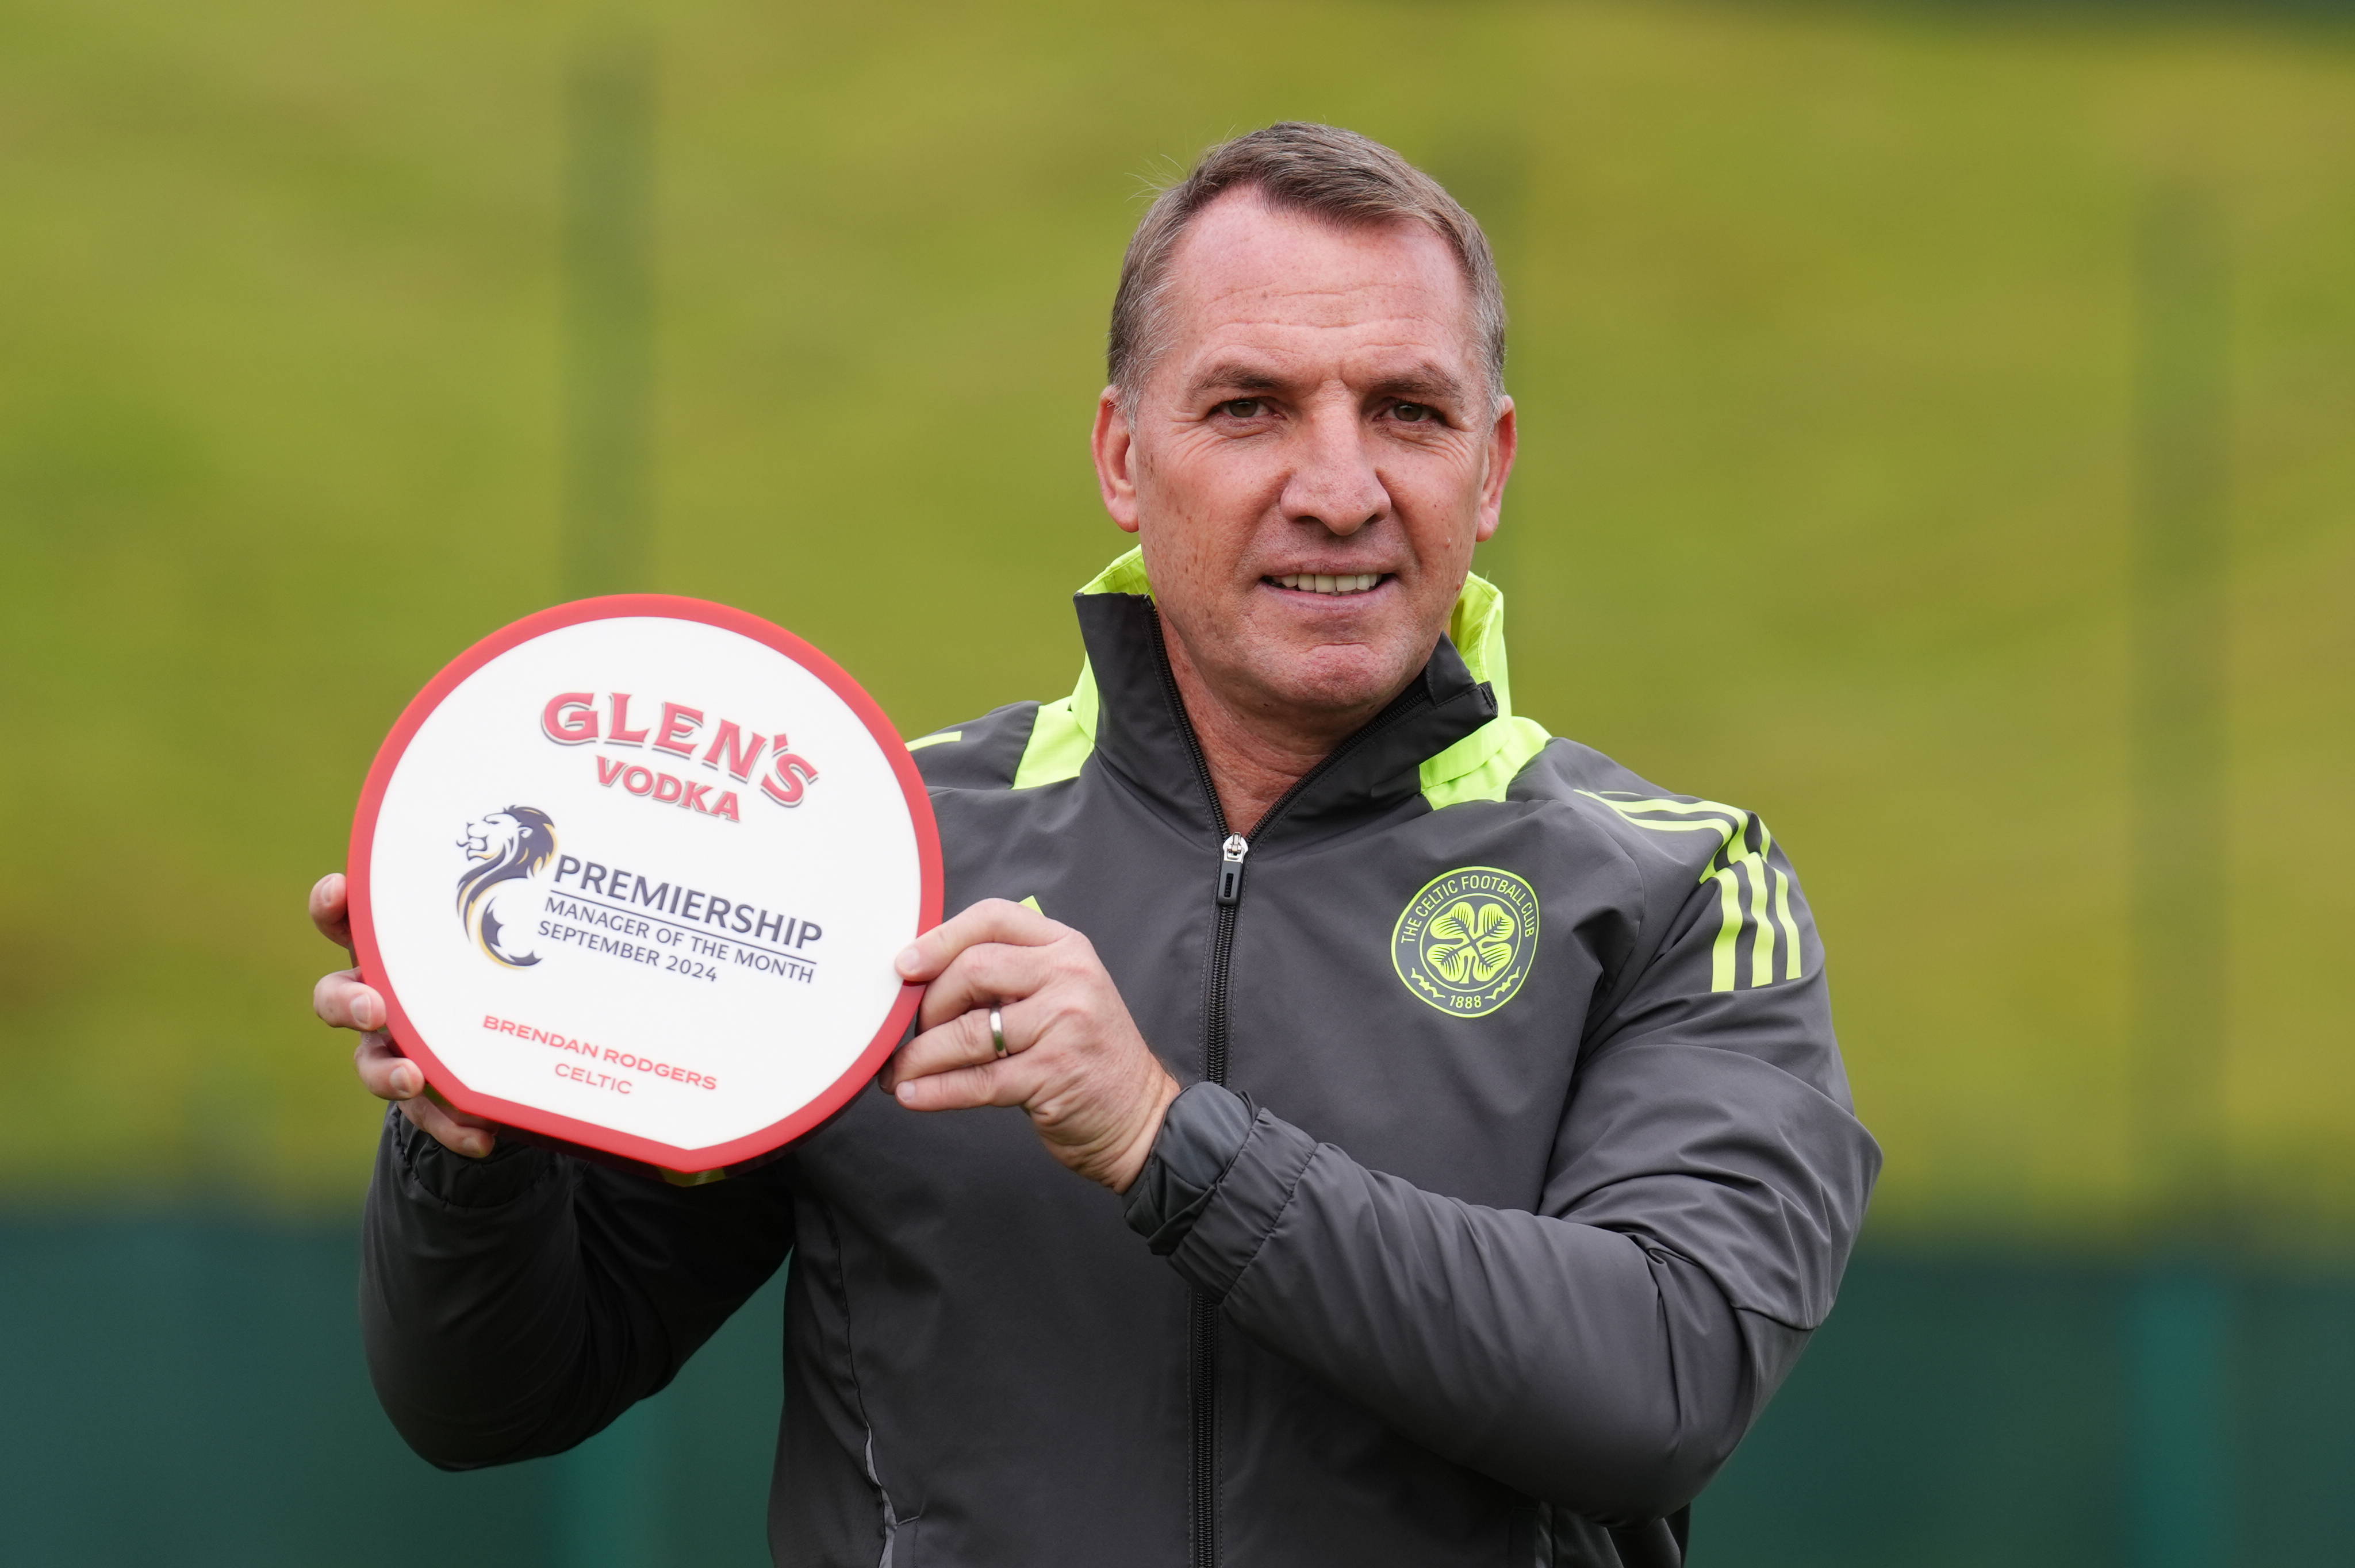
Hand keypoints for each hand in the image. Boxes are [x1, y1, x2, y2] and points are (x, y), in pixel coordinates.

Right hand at [309, 872, 499, 1158]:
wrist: (514, 1041)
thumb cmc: (503, 963)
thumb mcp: (509, 929)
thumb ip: (521, 902)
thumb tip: (580, 853)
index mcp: (394, 945)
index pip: (345, 918)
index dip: (333, 904)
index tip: (341, 892)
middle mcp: (382, 993)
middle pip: (337, 995)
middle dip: (348, 1001)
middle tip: (375, 1008)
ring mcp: (396, 1046)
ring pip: (369, 1063)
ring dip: (387, 1072)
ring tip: (414, 1078)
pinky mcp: (425, 1094)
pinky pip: (426, 1115)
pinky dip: (450, 1126)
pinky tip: (481, 1135)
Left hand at [885, 899, 1179, 1192]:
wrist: (1138, 1116)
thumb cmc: (1084, 1054)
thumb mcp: (1058, 995)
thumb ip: (1005, 977)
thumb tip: (919, 982)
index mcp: (1065, 947)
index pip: (992, 918)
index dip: (939, 939)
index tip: (904, 966)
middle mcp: (1070, 977)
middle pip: (973, 969)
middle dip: (928, 1005)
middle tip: (909, 1033)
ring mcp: (1066, 1024)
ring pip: (969, 1031)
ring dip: (920, 1056)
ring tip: (896, 1072)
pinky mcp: (1055, 1074)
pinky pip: (979, 1080)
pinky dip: (936, 1090)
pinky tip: (913, 1095)